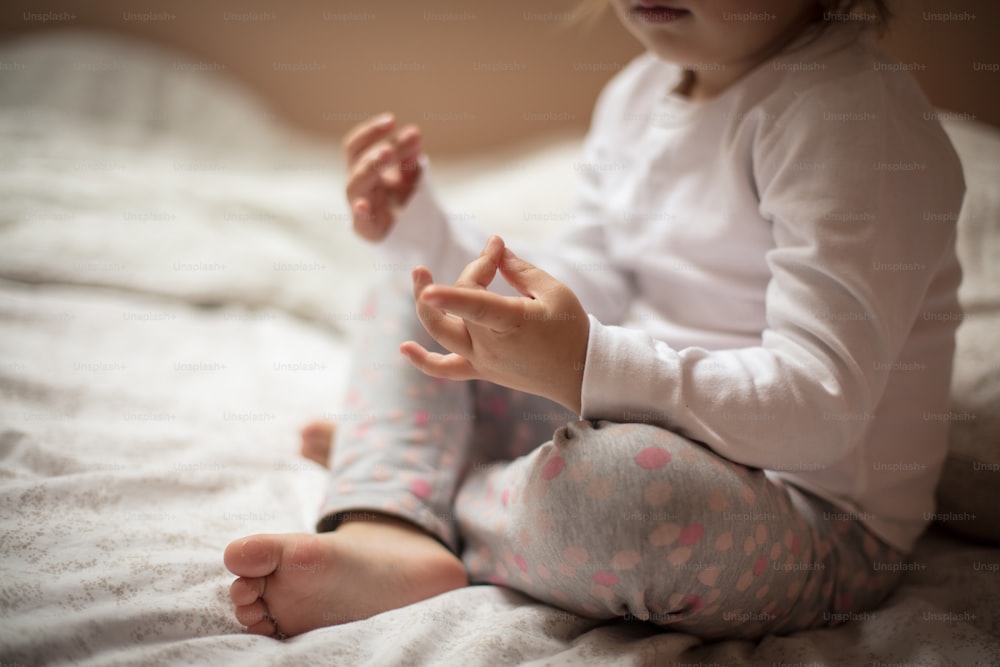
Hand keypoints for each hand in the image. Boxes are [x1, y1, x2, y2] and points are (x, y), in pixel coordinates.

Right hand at [343, 113, 422, 241]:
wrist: (414, 234)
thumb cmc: (405, 200)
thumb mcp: (411, 173)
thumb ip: (410, 155)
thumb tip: (414, 133)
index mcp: (363, 170)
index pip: (356, 147)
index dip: (370, 132)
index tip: (391, 120)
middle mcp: (359, 187)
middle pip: (356, 163)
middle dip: (374, 152)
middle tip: (392, 146)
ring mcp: (361, 208)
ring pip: (355, 186)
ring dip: (370, 167)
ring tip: (387, 153)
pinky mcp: (369, 230)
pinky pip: (360, 223)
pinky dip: (360, 214)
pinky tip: (363, 205)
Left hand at [401, 236, 588, 413]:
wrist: (580, 374)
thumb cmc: (571, 329)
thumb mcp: (555, 292)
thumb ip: (521, 270)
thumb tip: (496, 252)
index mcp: (512, 322)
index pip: (474, 305)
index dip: (449, 293)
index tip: (428, 284)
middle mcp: (491, 345)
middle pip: (462, 302)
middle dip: (475, 271)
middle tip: (493, 254)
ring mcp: (482, 360)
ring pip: (441, 333)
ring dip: (426, 307)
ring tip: (421, 275)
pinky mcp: (480, 370)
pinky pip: (445, 370)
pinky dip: (423, 362)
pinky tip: (404, 348)